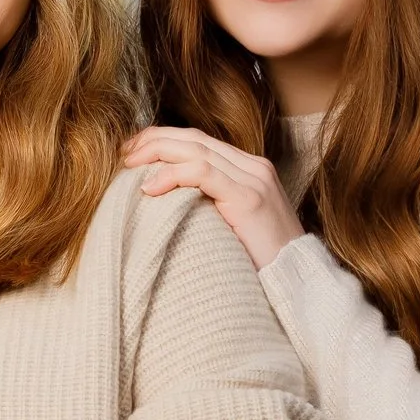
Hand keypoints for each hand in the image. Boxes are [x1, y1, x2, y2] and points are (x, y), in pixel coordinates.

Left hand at [121, 126, 304, 269]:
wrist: (296, 281)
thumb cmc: (257, 261)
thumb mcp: (230, 224)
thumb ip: (207, 204)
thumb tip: (161, 199)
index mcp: (248, 169)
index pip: (199, 141)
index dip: (162, 140)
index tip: (132, 152)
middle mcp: (253, 167)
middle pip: (194, 138)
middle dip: (153, 140)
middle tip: (123, 153)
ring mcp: (253, 179)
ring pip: (196, 149)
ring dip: (157, 152)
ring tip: (129, 165)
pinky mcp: (249, 197)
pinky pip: (203, 172)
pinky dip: (172, 175)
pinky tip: (149, 188)